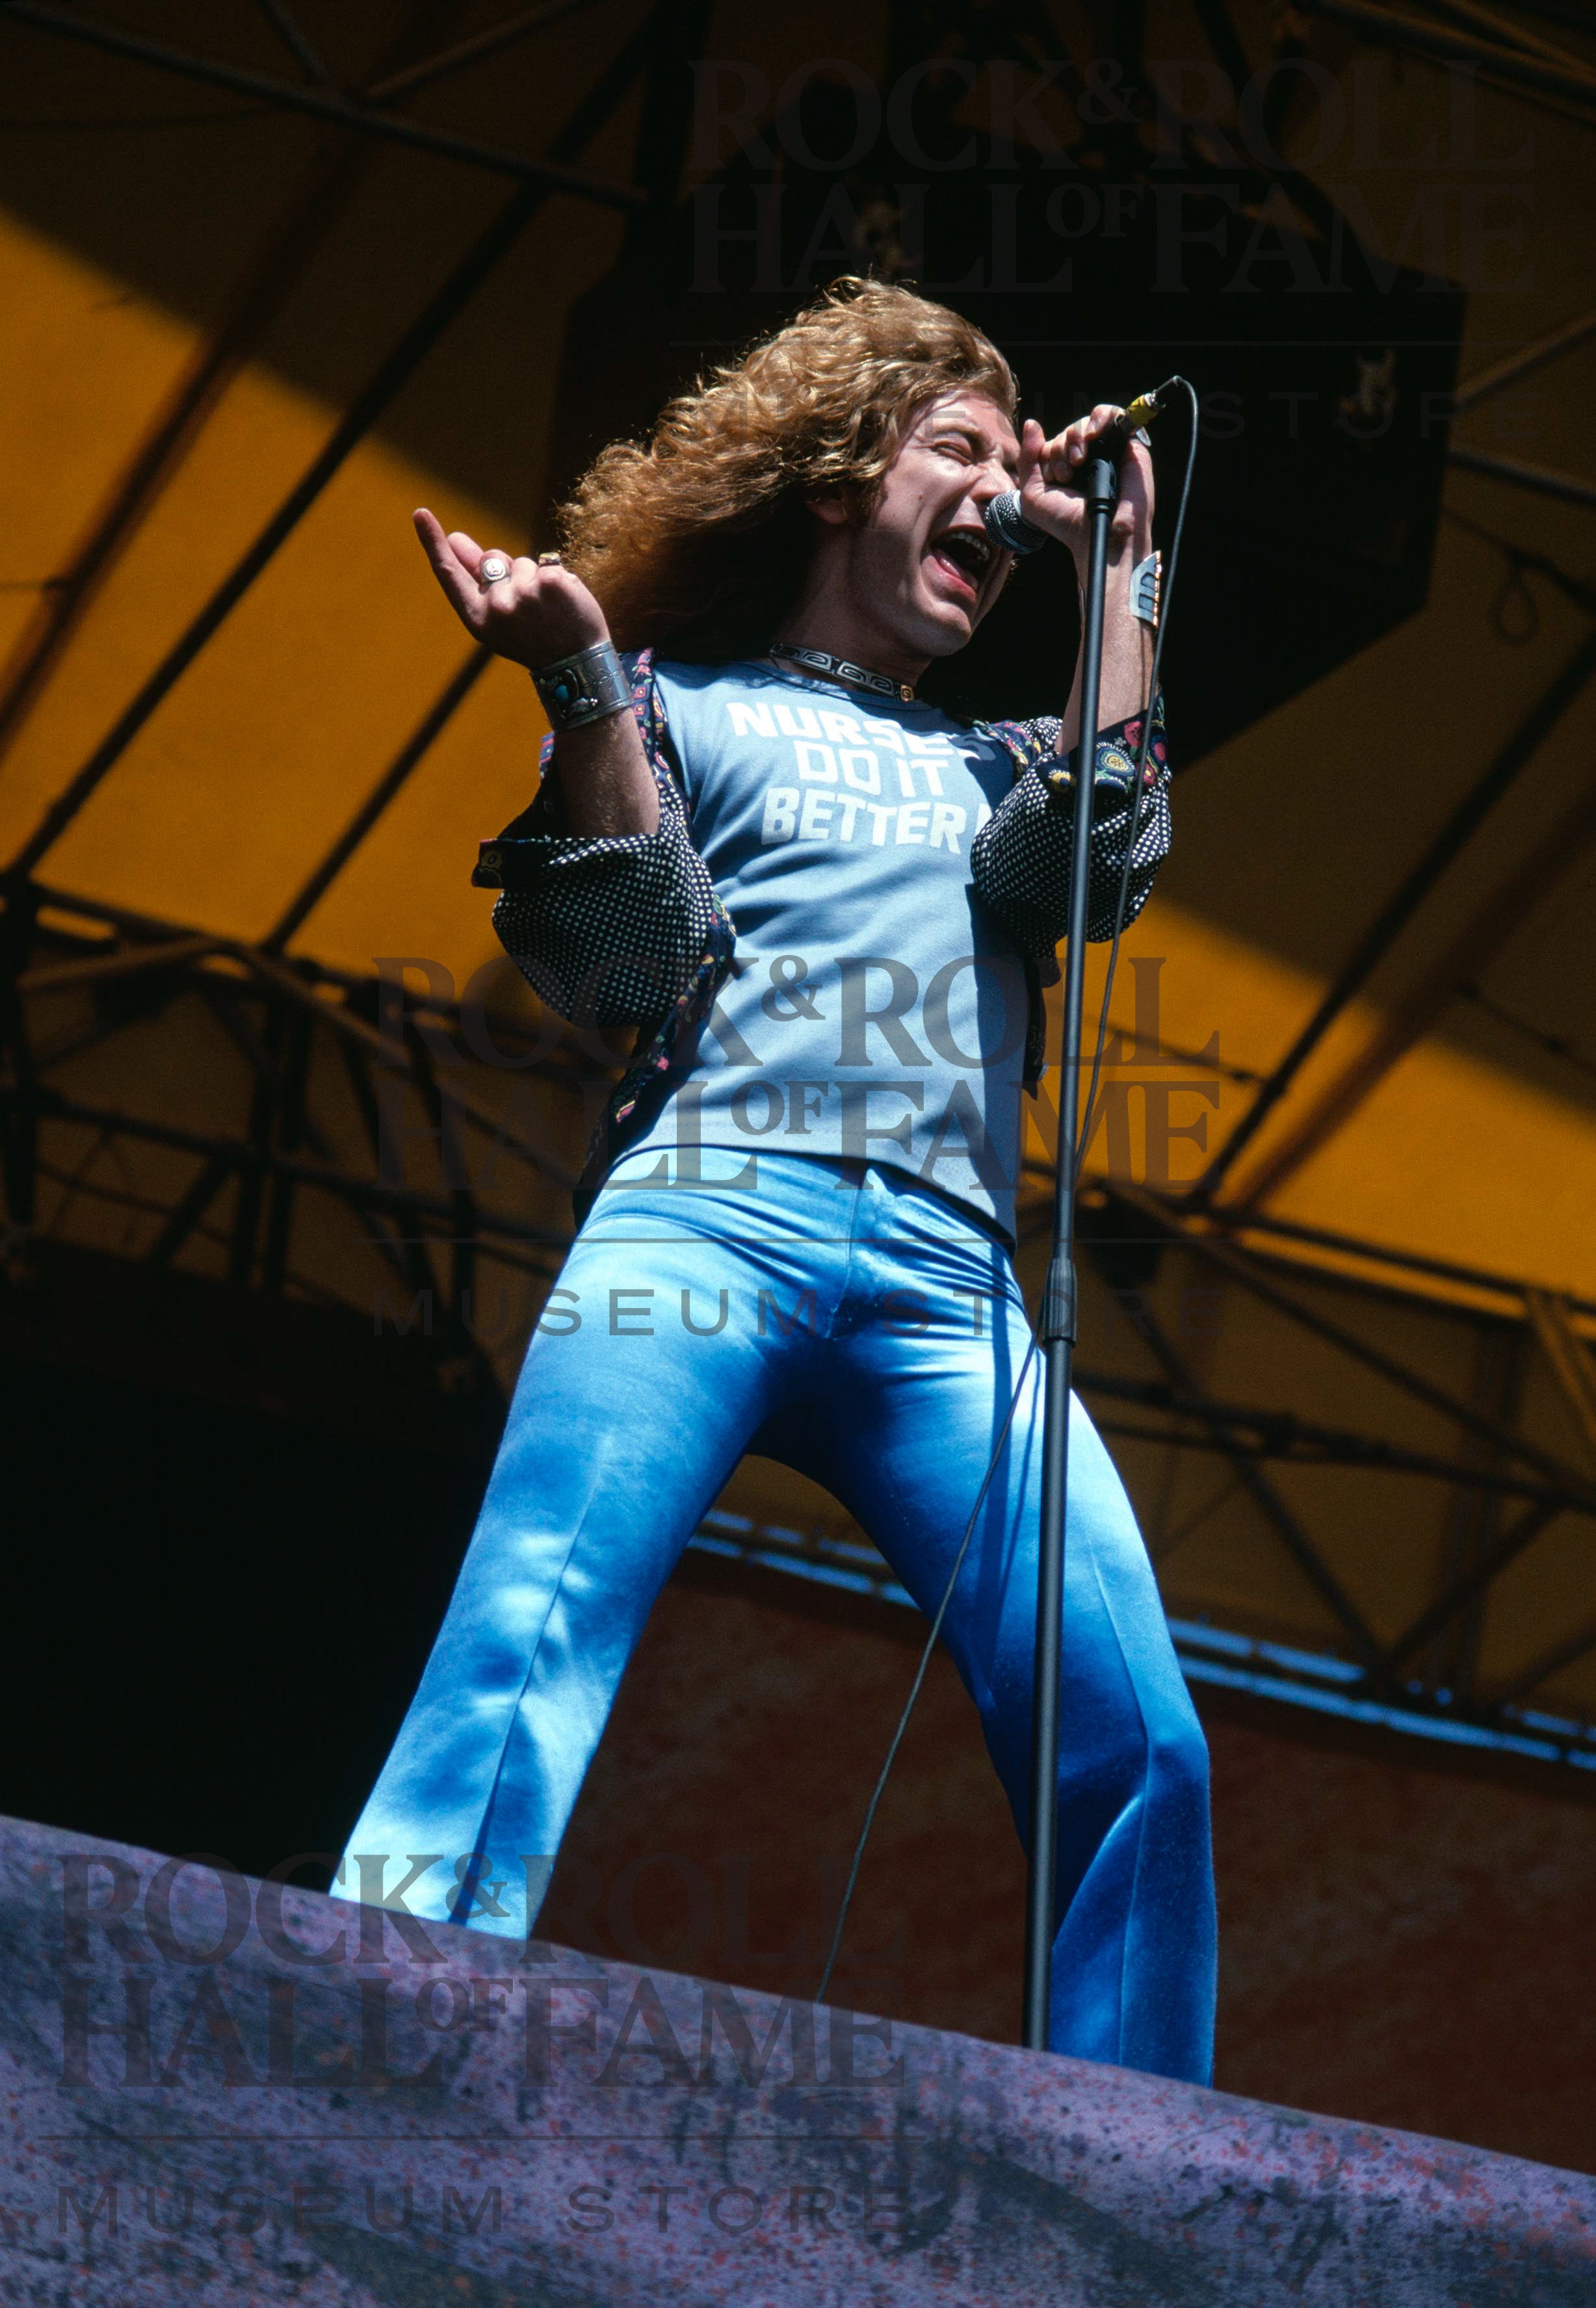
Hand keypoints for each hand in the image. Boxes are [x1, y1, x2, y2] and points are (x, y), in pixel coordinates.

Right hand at [412, 507, 607, 670]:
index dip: (433, 543)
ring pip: (522, 563)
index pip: (449, 574)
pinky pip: (547, 564)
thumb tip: (454, 538)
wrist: (576, 666)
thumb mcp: (497, 619)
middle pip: (492, 559)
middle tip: (528, 605)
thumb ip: (476, 580)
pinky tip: (563, 604)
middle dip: (506, 569)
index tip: (420, 513)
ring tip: (547, 610)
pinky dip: (556, 578)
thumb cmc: (533, 640)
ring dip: (534, 578)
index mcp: (478, 619)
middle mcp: (497, 607)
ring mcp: (525, 594)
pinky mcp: (552, 583)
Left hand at [1016, 409, 1153, 572]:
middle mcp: (1087, 459)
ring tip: (1079, 458)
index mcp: (1066, 469)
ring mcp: (1108, 451)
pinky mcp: (1129, 445)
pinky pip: (1115, 414)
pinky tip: (1093, 433)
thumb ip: (1027, 460)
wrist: (1098, 533)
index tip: (1055, 477)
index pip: (1052, 443)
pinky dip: (1101, 416)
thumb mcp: (1033, 495)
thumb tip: (1031, 423)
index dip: (1048, 454)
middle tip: (1068, 473)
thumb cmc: (1067, 522)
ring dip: (1076, 435)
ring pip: (1087, 422)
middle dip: (1061, 448)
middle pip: (1068, 432)